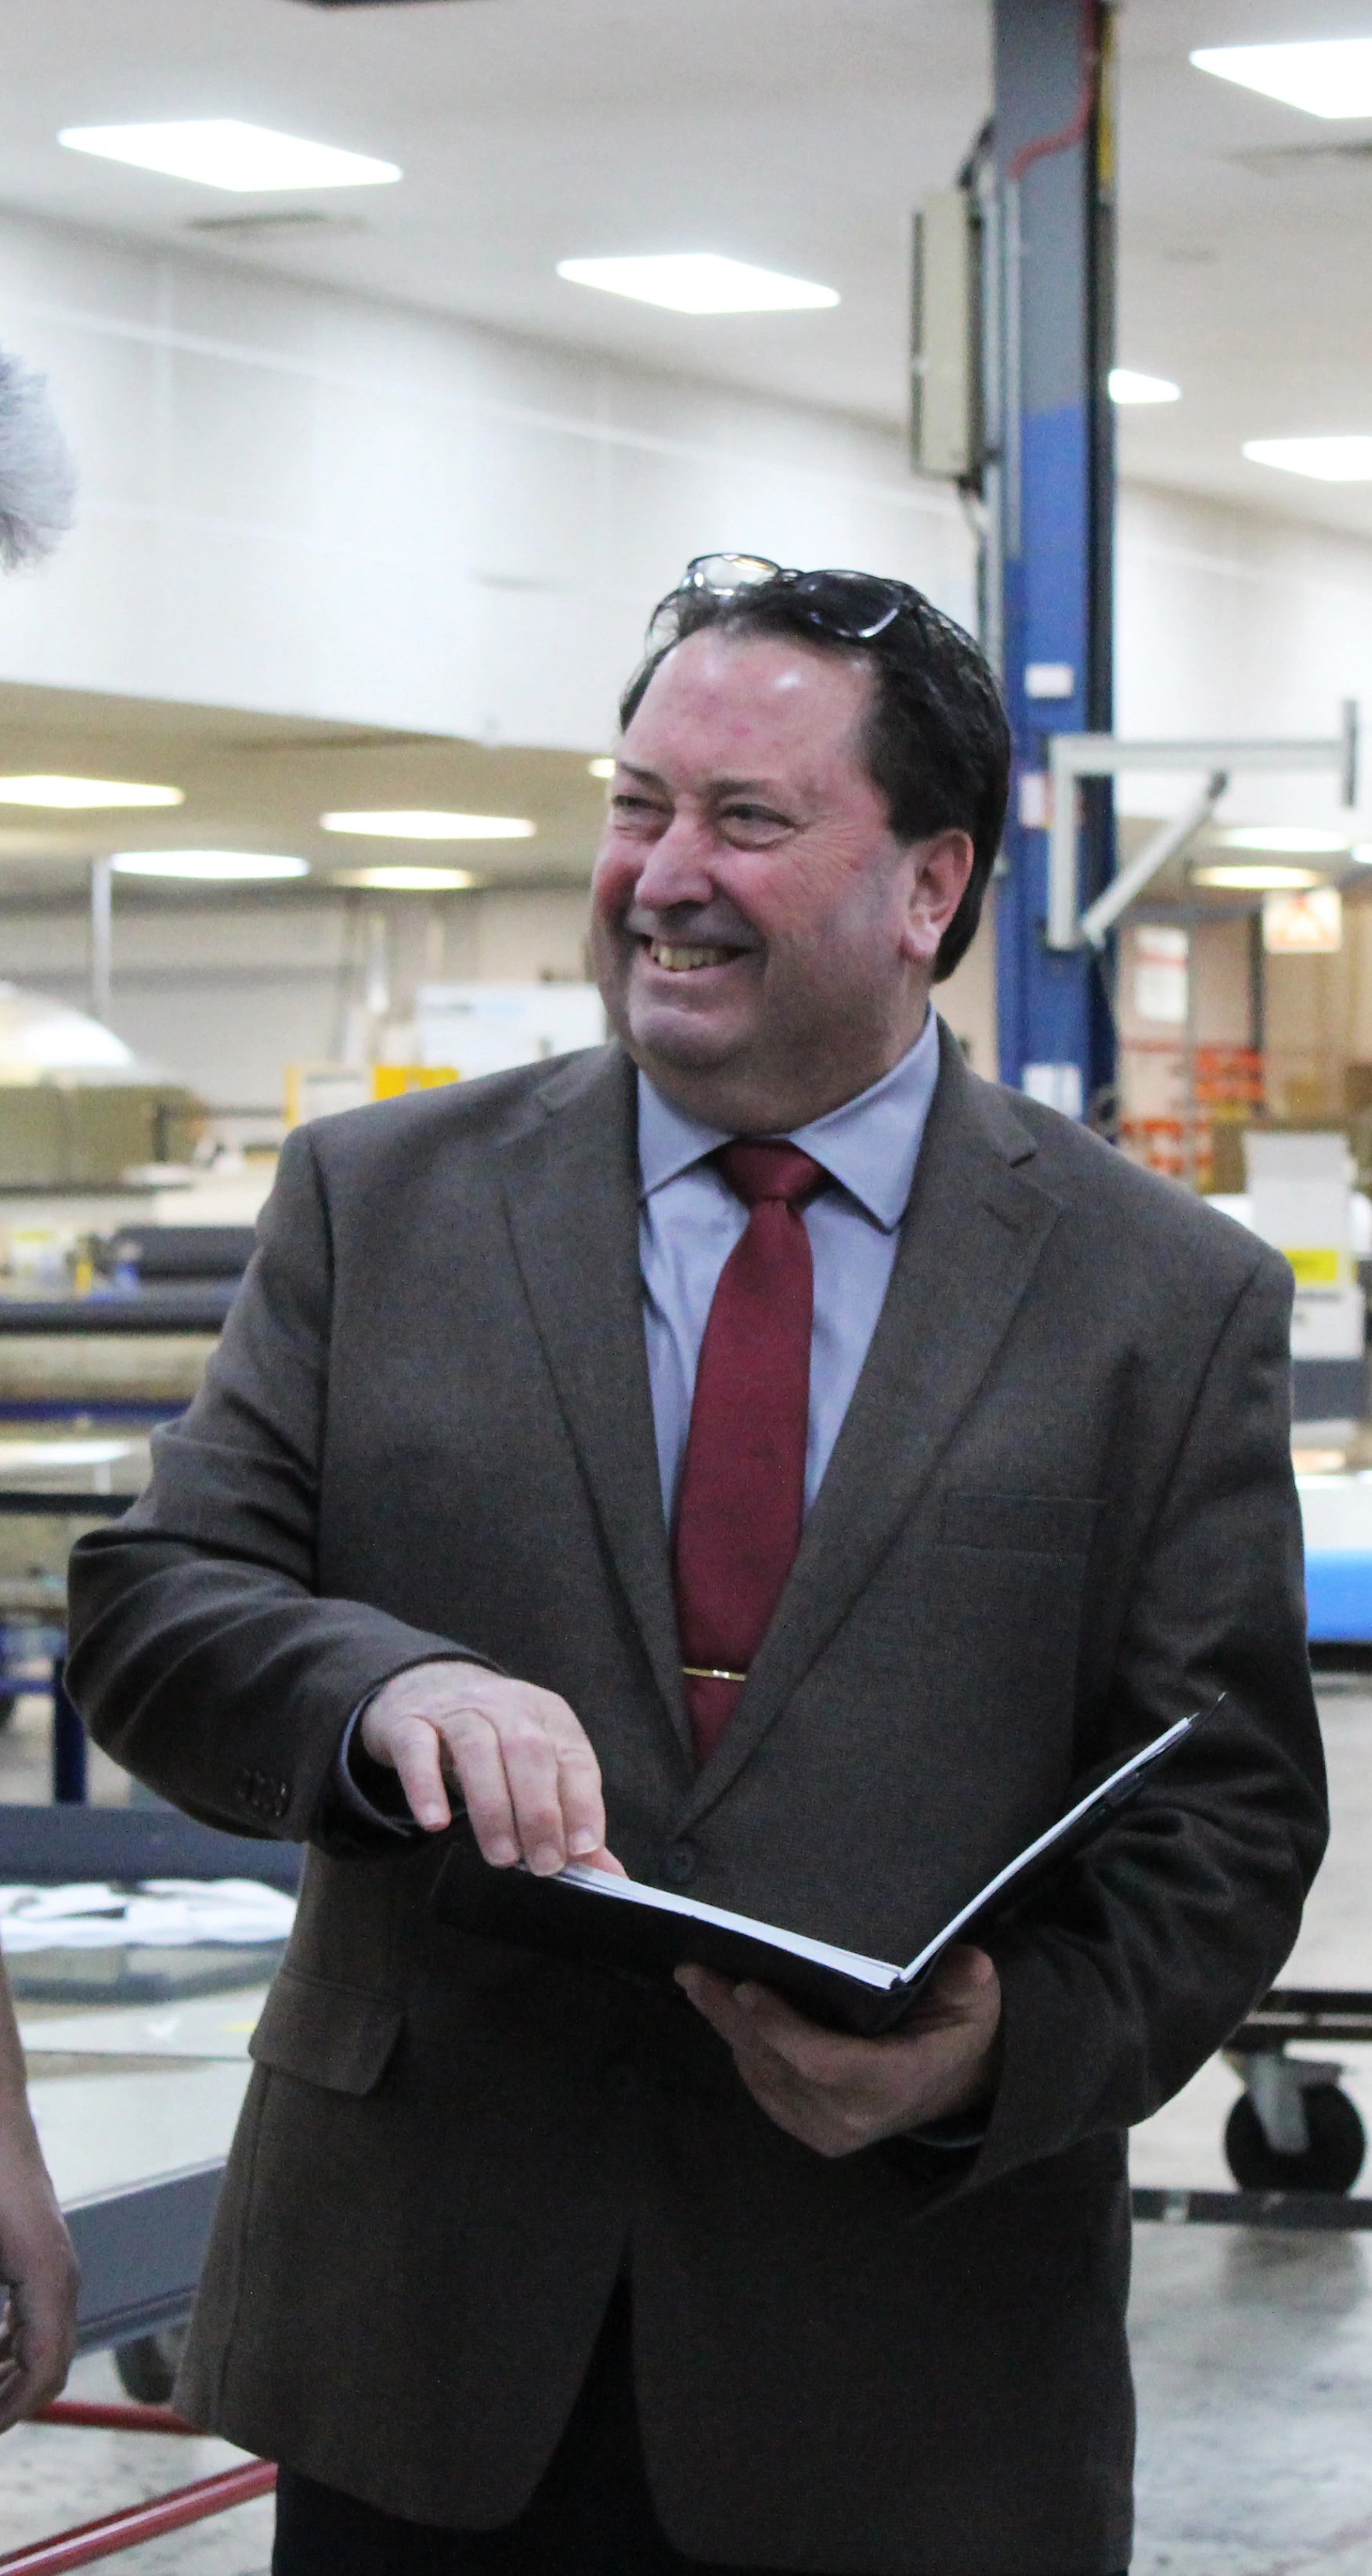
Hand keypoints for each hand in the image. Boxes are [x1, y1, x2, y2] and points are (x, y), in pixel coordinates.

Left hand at [0, 2130, 77, 2430]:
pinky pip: (34, 2320)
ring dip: (10, 2379)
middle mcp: (60, 2277)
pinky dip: (9, 2349)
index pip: (46, 2369)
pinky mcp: (38, 2258)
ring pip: (44, 2345)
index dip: (11, 2411)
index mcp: (48, 2277)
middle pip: (51, 2365)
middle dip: (11, 2403)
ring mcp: (54, 2267)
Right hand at [359, 1661, 625, 1877]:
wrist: (424, 1686)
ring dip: (493, 1807)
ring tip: (501, 1856)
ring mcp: (455, 1709)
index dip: (582, 1802)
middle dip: (540, 1812)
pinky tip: (436, 1823)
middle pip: (529, 1751)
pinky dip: (426, 1786)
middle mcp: (506, 1705)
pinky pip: (417, 1750)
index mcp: (547, 1715)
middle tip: (543, 1865)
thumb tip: (610, 1875)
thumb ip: (568, 1817)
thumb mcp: (534, 1764)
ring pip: (478, 1749)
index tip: (583, 1848)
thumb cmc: (492, 1737)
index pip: (573, 1756)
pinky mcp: (409, 1722)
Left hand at [676, 1944, 1001, 2157]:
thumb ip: (967, 1983)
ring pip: (763, 2075)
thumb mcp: (975, 2002)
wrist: (956, 2084)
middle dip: (732, 2016)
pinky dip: (742, 2051)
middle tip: (696, 1972)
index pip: (823, 2062)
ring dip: (727, 2028)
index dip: (781, 2028)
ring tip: (698, 1981)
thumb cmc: (958, 2032)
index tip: (748, 1987)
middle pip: (778, 2064)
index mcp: (890, 2084)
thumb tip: (968, 1962)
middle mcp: (852, 2115)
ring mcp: (828, 2130)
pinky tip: (723, 2015)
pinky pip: (765, 2090)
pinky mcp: (812, 2133)